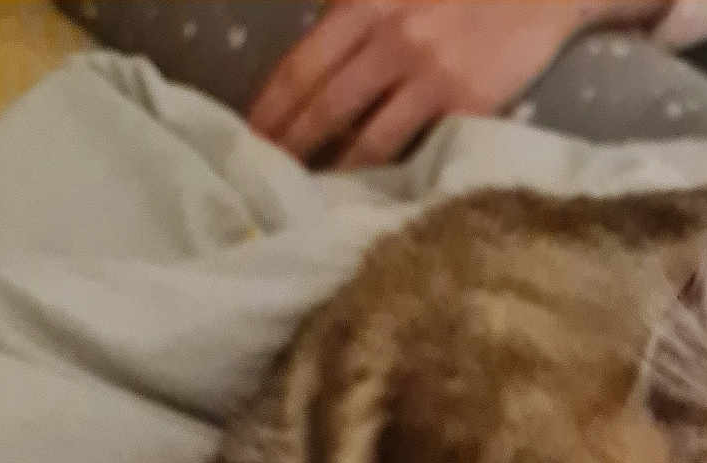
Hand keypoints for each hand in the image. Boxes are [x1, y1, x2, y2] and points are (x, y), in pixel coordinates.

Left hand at [249, 0, 650, 169]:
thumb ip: (357, 13)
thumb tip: (317, 60)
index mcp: (366, 2)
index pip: (299, 63)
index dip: (268, 106)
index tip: (244, 138)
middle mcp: (389, 36)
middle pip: (319, 103)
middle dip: (285, 147)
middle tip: (258, 182)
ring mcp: (427, 73)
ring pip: (360, 136)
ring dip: (327, 171)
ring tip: (301, 199)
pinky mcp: (462, 103)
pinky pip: (409, 147)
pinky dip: (379, 173)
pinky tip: (359, 194)